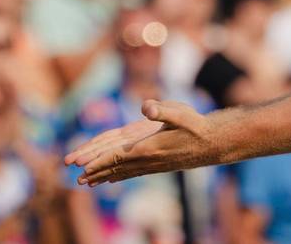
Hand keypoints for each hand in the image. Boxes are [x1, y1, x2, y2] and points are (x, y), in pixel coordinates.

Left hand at [64, 99, 217, 186]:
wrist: (214, 144)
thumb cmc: (196, 126)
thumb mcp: (181, 113)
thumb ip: (162, 110)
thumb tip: (145, 107)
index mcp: (148, 147)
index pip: (117, 155)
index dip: (98, 160)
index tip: (81, 167)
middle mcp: (147, 159)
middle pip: (114, 166)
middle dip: (94, 171)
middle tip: (76, 179)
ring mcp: (151, 164)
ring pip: (121, 172)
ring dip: (102, 176)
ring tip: (86, 183)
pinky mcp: (155, 164)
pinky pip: (131, 172)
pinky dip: (117, 175)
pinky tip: (110, 179)